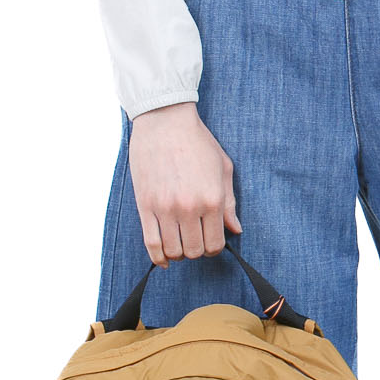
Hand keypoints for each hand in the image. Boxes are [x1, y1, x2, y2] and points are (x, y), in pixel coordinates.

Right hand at [128, 102, 241, 264]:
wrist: (165, 121)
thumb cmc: (197, 142)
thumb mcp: (223, 168)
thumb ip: (230, 202)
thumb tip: (235, 230)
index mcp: (212, 199)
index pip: (215, 244)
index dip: (213, 248)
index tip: (210, 240)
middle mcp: (189, 208)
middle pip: (194, 251)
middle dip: (196, 251)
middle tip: (194, 239)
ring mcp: (165, 208)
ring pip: (172, 251)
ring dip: (178, 253)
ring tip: (179, 243)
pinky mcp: (145, 205)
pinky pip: (151, 243)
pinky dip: (157, 257)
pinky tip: (163, 258)